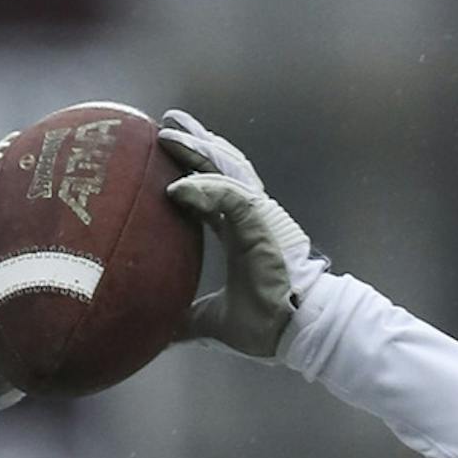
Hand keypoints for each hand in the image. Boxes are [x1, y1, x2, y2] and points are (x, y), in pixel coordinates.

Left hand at [157, 110, 326, 359]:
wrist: (297, 331)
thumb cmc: (267, 325)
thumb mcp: (214, 322)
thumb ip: (188, 320)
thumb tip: (160, 332)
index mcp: (242, 233)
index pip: (213, 193)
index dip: (191, 176)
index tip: (166, 160)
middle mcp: (251, 216)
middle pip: (219, 169)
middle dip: (194, 144)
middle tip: (167, 125)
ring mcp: (258, 214)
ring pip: (225, 168)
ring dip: (197, 149)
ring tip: (170, 132)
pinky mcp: (261, 220)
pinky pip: (228, 193)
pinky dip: (203, 187)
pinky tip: (178, 187)